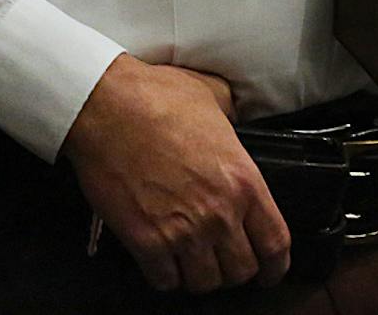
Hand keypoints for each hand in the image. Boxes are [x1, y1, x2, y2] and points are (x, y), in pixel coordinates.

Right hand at [61, 54, 289, 293]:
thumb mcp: (209, 95)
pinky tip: (158, 260)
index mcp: (243, 181)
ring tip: (187, 262)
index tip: (267, 270)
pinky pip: (165, 280)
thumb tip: (233, 112)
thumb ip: (230, 112)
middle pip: (241, 270)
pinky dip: (163, 275)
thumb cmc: (150, 95)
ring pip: (205, 282)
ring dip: (197, 275)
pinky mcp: (145, 239)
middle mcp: (219, 213)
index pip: (275, 244)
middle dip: (231, 268)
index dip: (274, 265)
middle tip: (218, 259)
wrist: (102, 104)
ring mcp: (182, 230)